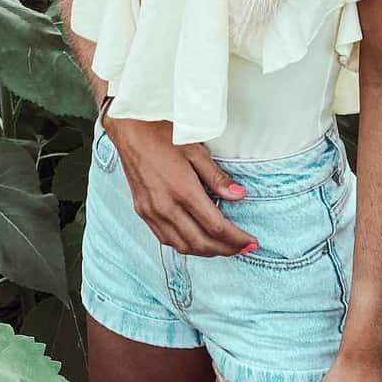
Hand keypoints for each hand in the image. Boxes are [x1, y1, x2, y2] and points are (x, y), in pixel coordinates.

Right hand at [105, 117, 259, 258]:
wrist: (130, 130)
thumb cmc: (164, 134)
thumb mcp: (196, 150)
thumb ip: (217, 177)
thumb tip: (239, 195)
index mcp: (183, 191)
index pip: (216, 227)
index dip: (236, 238)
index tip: (251, 242)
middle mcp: (166, 207)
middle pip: (201, 242)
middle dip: (225, 249)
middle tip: (243, 249)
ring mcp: (152, 212)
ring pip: (182, 246)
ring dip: (206, 251)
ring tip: (224, 247)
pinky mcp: (143, 212)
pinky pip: (166, 239)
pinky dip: (185, 245)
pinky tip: (197, 241)